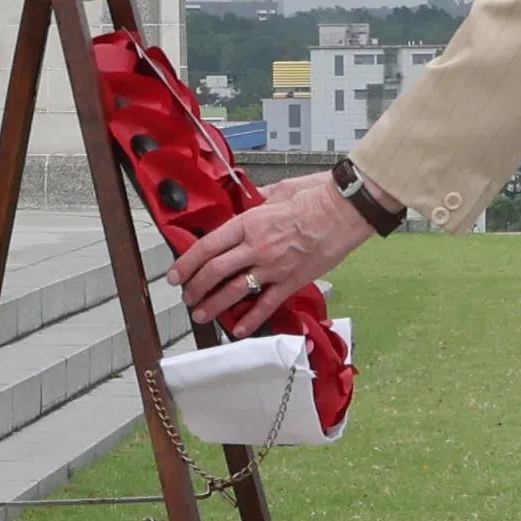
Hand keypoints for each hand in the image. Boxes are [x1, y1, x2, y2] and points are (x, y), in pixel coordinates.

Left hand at [179, 183, 364, 328]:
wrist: (344, 210)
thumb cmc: (315, 196)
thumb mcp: (278, 191)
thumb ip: (257, 200)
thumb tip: (245, 200)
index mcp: (249, 223)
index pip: (207, 247)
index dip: (186, 263)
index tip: (175, 274)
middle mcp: (256, 247)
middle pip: (215, 272)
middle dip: (195, 288)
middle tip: (186, 297)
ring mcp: (273, 267)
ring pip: (235, 292)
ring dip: (213, 306)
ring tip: (201, 314)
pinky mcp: (292, 281)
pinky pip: (266, 305)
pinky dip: (251, 320)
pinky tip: (238, 330)